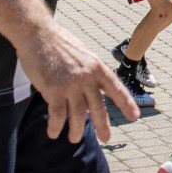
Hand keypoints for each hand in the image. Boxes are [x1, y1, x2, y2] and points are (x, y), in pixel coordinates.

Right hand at [17, 21, 137, 142]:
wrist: (37, 33)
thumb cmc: (58, 43)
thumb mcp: (83, 55)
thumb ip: (89, 74)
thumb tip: (91, 95)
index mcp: (96, 67)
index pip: (116, 88)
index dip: (126, 103)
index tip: (134, 116)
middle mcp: (87, 76)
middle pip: (99, 107)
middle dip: (103, 125)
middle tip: (105, 139)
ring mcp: (70, 84)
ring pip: (79, 114)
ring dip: (77, 130)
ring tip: (74, 139)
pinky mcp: (53, 89)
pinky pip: (58, 114)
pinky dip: (56, 126)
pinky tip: (53, 133)